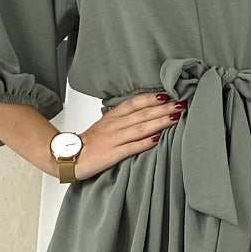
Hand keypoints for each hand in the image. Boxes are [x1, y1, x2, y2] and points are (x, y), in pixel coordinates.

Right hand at [70, 93, 186, 180]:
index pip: (135, 103)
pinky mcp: (112, 154)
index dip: (152, 98)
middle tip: (181, 103)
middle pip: (142, 113)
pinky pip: (131, 147)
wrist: (68, 157)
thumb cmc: (90, 142)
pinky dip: (145, 143)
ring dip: (160, 122)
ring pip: (140, 128)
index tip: (169, 94)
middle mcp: (115, 125)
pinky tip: (158, 139)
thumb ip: (124, 119)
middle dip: (163, 108)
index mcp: (113, 116)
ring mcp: (114, 139)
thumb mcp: (106, 125)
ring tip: (176, 118)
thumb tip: (146, 113)